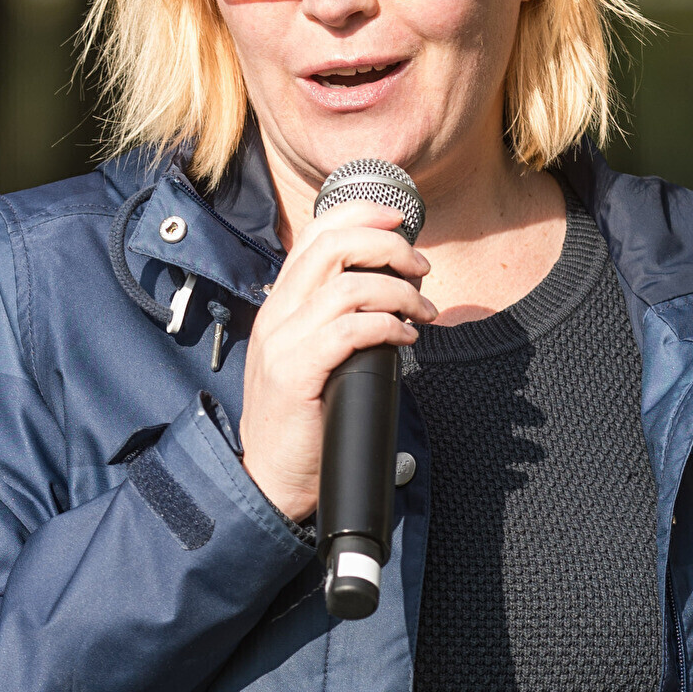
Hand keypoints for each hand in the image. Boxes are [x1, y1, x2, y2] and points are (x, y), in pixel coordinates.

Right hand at [236, 198, 433, 521]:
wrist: (269, 478)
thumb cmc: (301, 421)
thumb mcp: (311, 355)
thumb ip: (336, 322)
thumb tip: (390, 296)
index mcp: (281, 303)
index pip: (313, 234)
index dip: (358, 213)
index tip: (398, 218)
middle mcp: (277, 313)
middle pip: (332, 246)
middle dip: (387, 245)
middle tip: (420, 266)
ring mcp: (282, 341)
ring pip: (348, 285)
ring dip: (398, 291)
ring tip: (423, 312)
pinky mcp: (295, 371)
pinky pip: (349, 329)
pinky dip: (387, 325)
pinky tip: (406, 338)